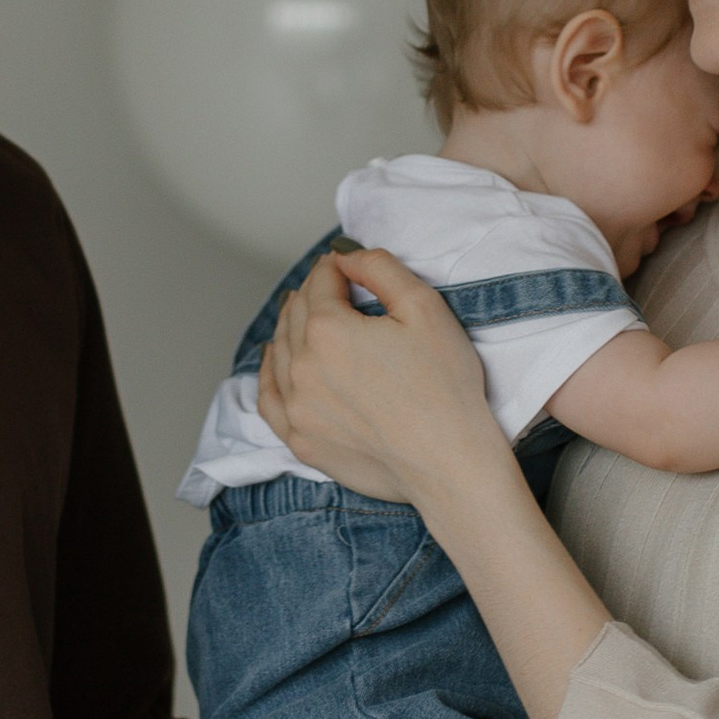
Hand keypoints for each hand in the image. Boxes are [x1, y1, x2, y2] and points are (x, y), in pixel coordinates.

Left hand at [255, 249, 506, 512]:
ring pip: (280, 353)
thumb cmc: (445, 388)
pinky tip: (275, 362)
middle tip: (326, 284)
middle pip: (297, 314)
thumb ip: (379, 268)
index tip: (346, 264)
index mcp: (327, 329)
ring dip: (289, 327)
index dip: (335, 266)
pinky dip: (269, 374)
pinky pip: (269, 400)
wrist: (450, 463)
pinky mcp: (302, 441)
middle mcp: (302, 367)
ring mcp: (297, 408)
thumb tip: (345, 255)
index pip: (321, 282)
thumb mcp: (424, 307)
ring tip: (299, 313)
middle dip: (312, 293)